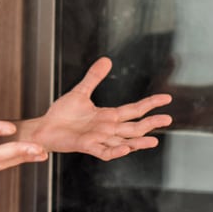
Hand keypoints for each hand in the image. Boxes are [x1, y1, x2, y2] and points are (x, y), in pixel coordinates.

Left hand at [32, 57, 172, 160]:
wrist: (44, 127)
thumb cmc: (62, 114)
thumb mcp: (80, 92)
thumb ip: (94, 77)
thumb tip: (107, 60)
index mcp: (108, 116)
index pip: (134, 110)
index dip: (150, 104)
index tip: (166, 98)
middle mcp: (107, 129)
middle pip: (134, 127)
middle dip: (151, 123)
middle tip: (168, 119)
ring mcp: (98, 139)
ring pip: (123, 141)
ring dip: (138, 142)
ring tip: (154, 140)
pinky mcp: (86, 146)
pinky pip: (104, 151)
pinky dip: (115, 150)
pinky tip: (126, 148)